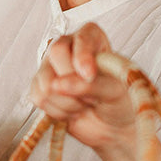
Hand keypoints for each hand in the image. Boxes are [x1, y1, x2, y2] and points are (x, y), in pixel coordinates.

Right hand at [30, 23, 136, 157]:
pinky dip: (58, 111)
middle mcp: (68, 47)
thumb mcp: (115, 89)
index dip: (82, 57)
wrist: (115, 123)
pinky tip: (72, 111)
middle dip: (74, 82)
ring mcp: (51, 67)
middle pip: (56, 53)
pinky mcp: (41, 88)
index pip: (80, 38)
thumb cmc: (121, 100)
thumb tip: (59, 84)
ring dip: (67, 102)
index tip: (90, 76)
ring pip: (45, 81)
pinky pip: (39, 98)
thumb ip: (91, 84)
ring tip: (84, 104)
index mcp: (91, 37)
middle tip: (93, 96)